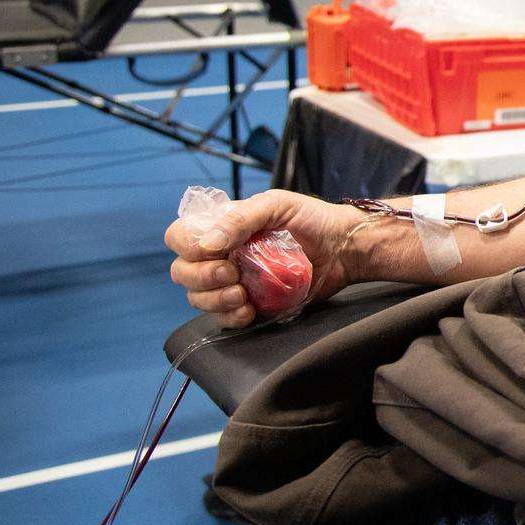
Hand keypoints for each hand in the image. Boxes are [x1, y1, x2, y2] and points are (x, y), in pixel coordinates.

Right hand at [166, 190, 361, 328]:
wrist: (344, 247)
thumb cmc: (312, 220)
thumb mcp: (276, 205)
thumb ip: (240, 218)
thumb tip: (208, 243)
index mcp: (221, 228)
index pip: (180, 238)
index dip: (187, 247)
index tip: (214, 251)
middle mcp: (221, 256)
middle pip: (182, 272)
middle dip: (201, 277)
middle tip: (232, 273)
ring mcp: (234, 282)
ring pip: (198, 298)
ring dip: (215, 300)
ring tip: (242, 294)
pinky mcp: (250, 304)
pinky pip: (223, 319)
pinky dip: (230, 317)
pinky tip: (249, 309)